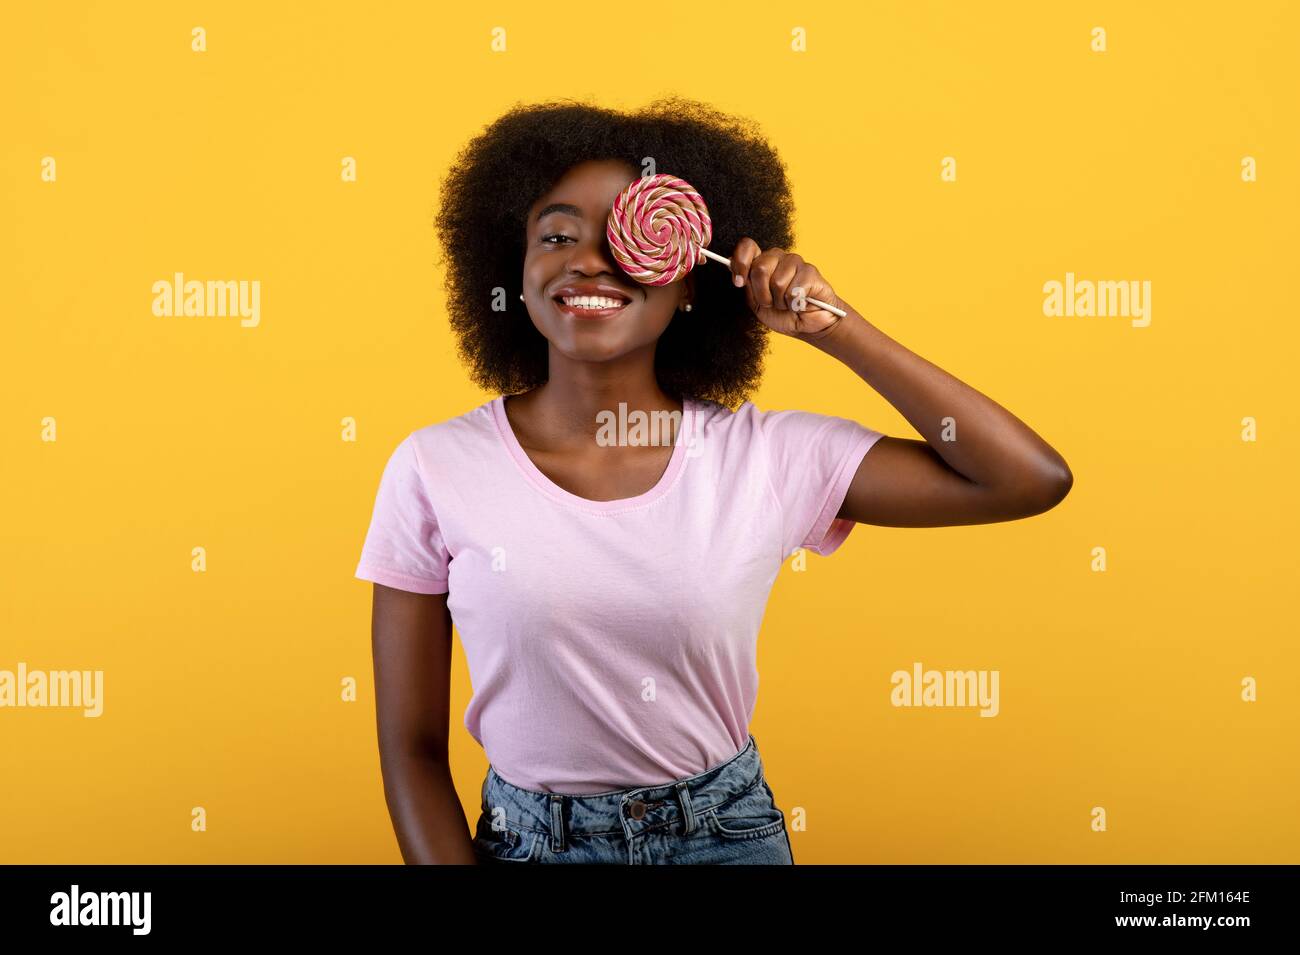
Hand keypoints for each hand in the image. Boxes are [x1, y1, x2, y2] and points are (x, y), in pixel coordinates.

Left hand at [729, 237, 844, 338]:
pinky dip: (794, 304)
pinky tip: (800, 303)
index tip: (739, 282)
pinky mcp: (810, 272)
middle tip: (771, 303)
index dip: (740, 263)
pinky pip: (793, 290)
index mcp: (763, 262)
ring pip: (777, 282)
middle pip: (759, 268)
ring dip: (780, 301)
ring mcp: (796, 262)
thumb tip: (731, 264)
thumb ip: (747, 284)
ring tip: (787, 303)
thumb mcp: (756, 303)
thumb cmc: (782, 314)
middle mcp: (778, 258)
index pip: (747, 246)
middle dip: (762, 294)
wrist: (806, 326)